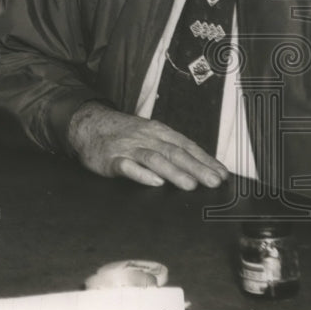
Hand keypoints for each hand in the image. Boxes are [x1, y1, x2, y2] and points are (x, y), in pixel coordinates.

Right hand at [67, 101, 228, 190]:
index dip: (205, 160)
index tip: (221, 174)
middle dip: (196, 168)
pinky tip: (154, 182)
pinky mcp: (111, 160)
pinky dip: (142, 174)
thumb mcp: (148, 133)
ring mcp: (128, 148)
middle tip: (213, 182)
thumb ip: (170, 147)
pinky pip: (127, 166)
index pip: (186, 145)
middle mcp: (146, 138)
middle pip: (174, 152)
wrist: (89, 124)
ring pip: (154, 159)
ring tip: (190, 185)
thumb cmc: (122, 132)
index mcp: (157, 131)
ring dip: (174, 172)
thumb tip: (200, 165)